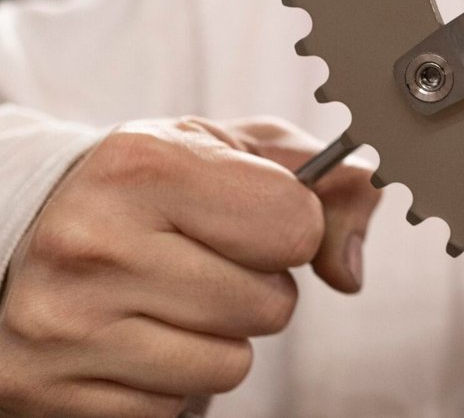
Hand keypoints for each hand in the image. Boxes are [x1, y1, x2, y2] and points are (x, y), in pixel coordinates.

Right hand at [0, 116, 378, 416]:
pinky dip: (167, 379)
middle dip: (259, 288)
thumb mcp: (239, 152)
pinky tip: (132, 335)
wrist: (30, 224)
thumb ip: (328, 186)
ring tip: (171, 297)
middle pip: (270, 307)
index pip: (296, 226)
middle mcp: (93, 240)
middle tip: (208, 262)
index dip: (294, 227)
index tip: (252, 219)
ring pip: (227, 367)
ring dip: (218, 339)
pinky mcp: (42, 387)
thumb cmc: (155, 186)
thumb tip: (350, 269)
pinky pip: (168, 408)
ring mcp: (61, 320)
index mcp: (145, 164)